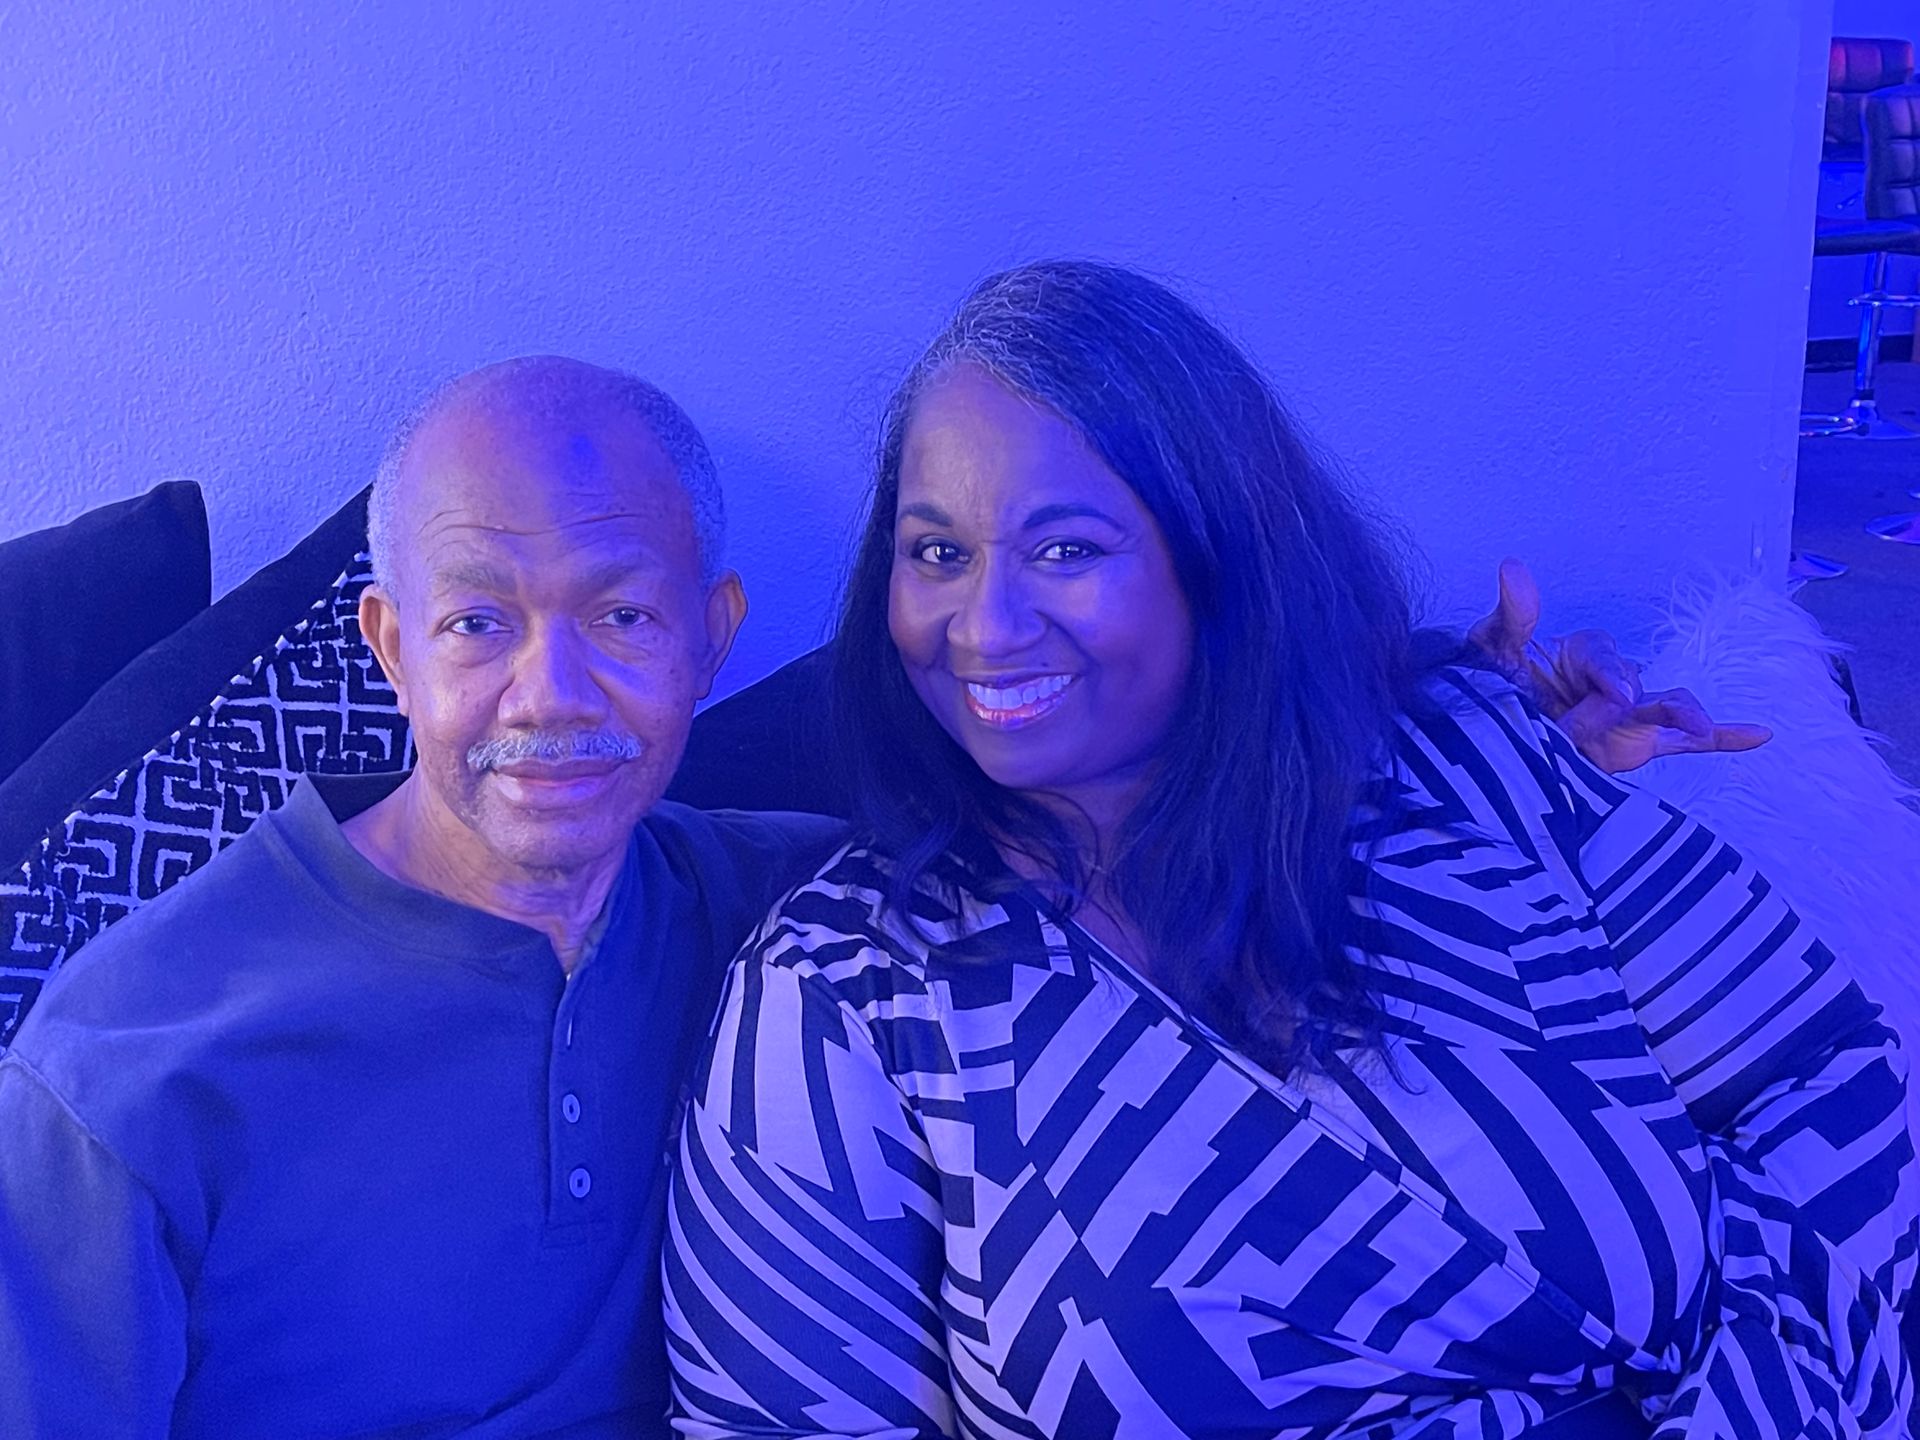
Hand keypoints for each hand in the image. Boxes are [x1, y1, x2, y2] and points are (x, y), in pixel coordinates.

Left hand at [1467, 559, 1771, 773]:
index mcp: (1579, 654)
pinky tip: (1759, 734)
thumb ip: (1512, 615)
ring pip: (1665, 708)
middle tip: (1620, 709)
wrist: (1490, 737)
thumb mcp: (1492, 649)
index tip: (1614, 691)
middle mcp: (1611, 681)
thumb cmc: (1492, 685)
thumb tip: (1512, 567)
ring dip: (1685, 715)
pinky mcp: (1637, 744)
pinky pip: (1684, 742)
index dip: (1608, 672)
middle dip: (1623, 700)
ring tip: (1699, 726)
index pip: (1602, 656)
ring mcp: (1628, 714)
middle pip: (1632, 685)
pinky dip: (1722, 738)